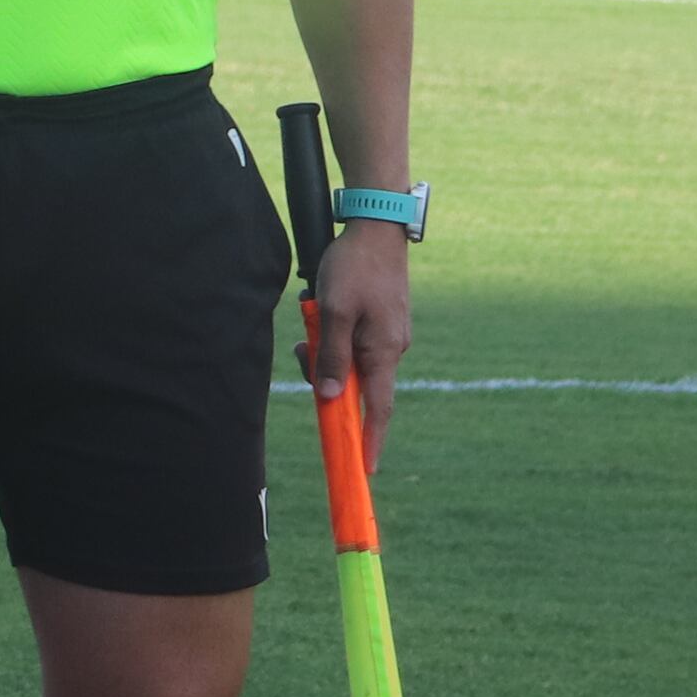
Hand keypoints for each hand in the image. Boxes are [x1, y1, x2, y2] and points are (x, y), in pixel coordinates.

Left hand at [311, 218, 410, 449]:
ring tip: (312, 318)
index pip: (378, 409)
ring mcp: (388, 334)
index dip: (370, 439)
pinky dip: (332, 335)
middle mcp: (391, 349)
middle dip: (327, 378)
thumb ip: (332, 357)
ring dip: (324, 350)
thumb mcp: (334, 313)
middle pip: (355, 383)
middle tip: (305, 349)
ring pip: (349, 360)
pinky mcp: (381, 320)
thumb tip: (332, 398)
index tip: (365, 468)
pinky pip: (351, 341)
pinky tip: (320, 311)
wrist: (375, 228)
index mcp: (384, 352)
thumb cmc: (354, 269)